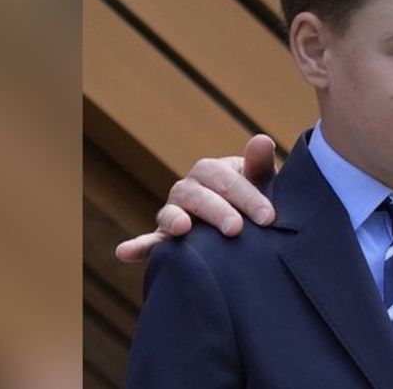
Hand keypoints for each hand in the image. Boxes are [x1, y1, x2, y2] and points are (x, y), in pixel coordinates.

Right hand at [114, 134, 279, 262]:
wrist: (248, 224)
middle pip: (198, 196)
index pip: (225, 179)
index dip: (247, 197)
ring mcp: (174, 213)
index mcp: (211, 172)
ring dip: (174, 220)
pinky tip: (124, 252)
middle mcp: (188, 189)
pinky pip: (150, 242)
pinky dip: (137, 246)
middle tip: (236, 229)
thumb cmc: (255, 199)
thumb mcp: (261, 182)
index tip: (268, 217)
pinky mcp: (166, 239)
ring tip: (181, 228)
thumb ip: (259, 165)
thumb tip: (261, 140)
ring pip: (171, 214)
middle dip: (218, 211)